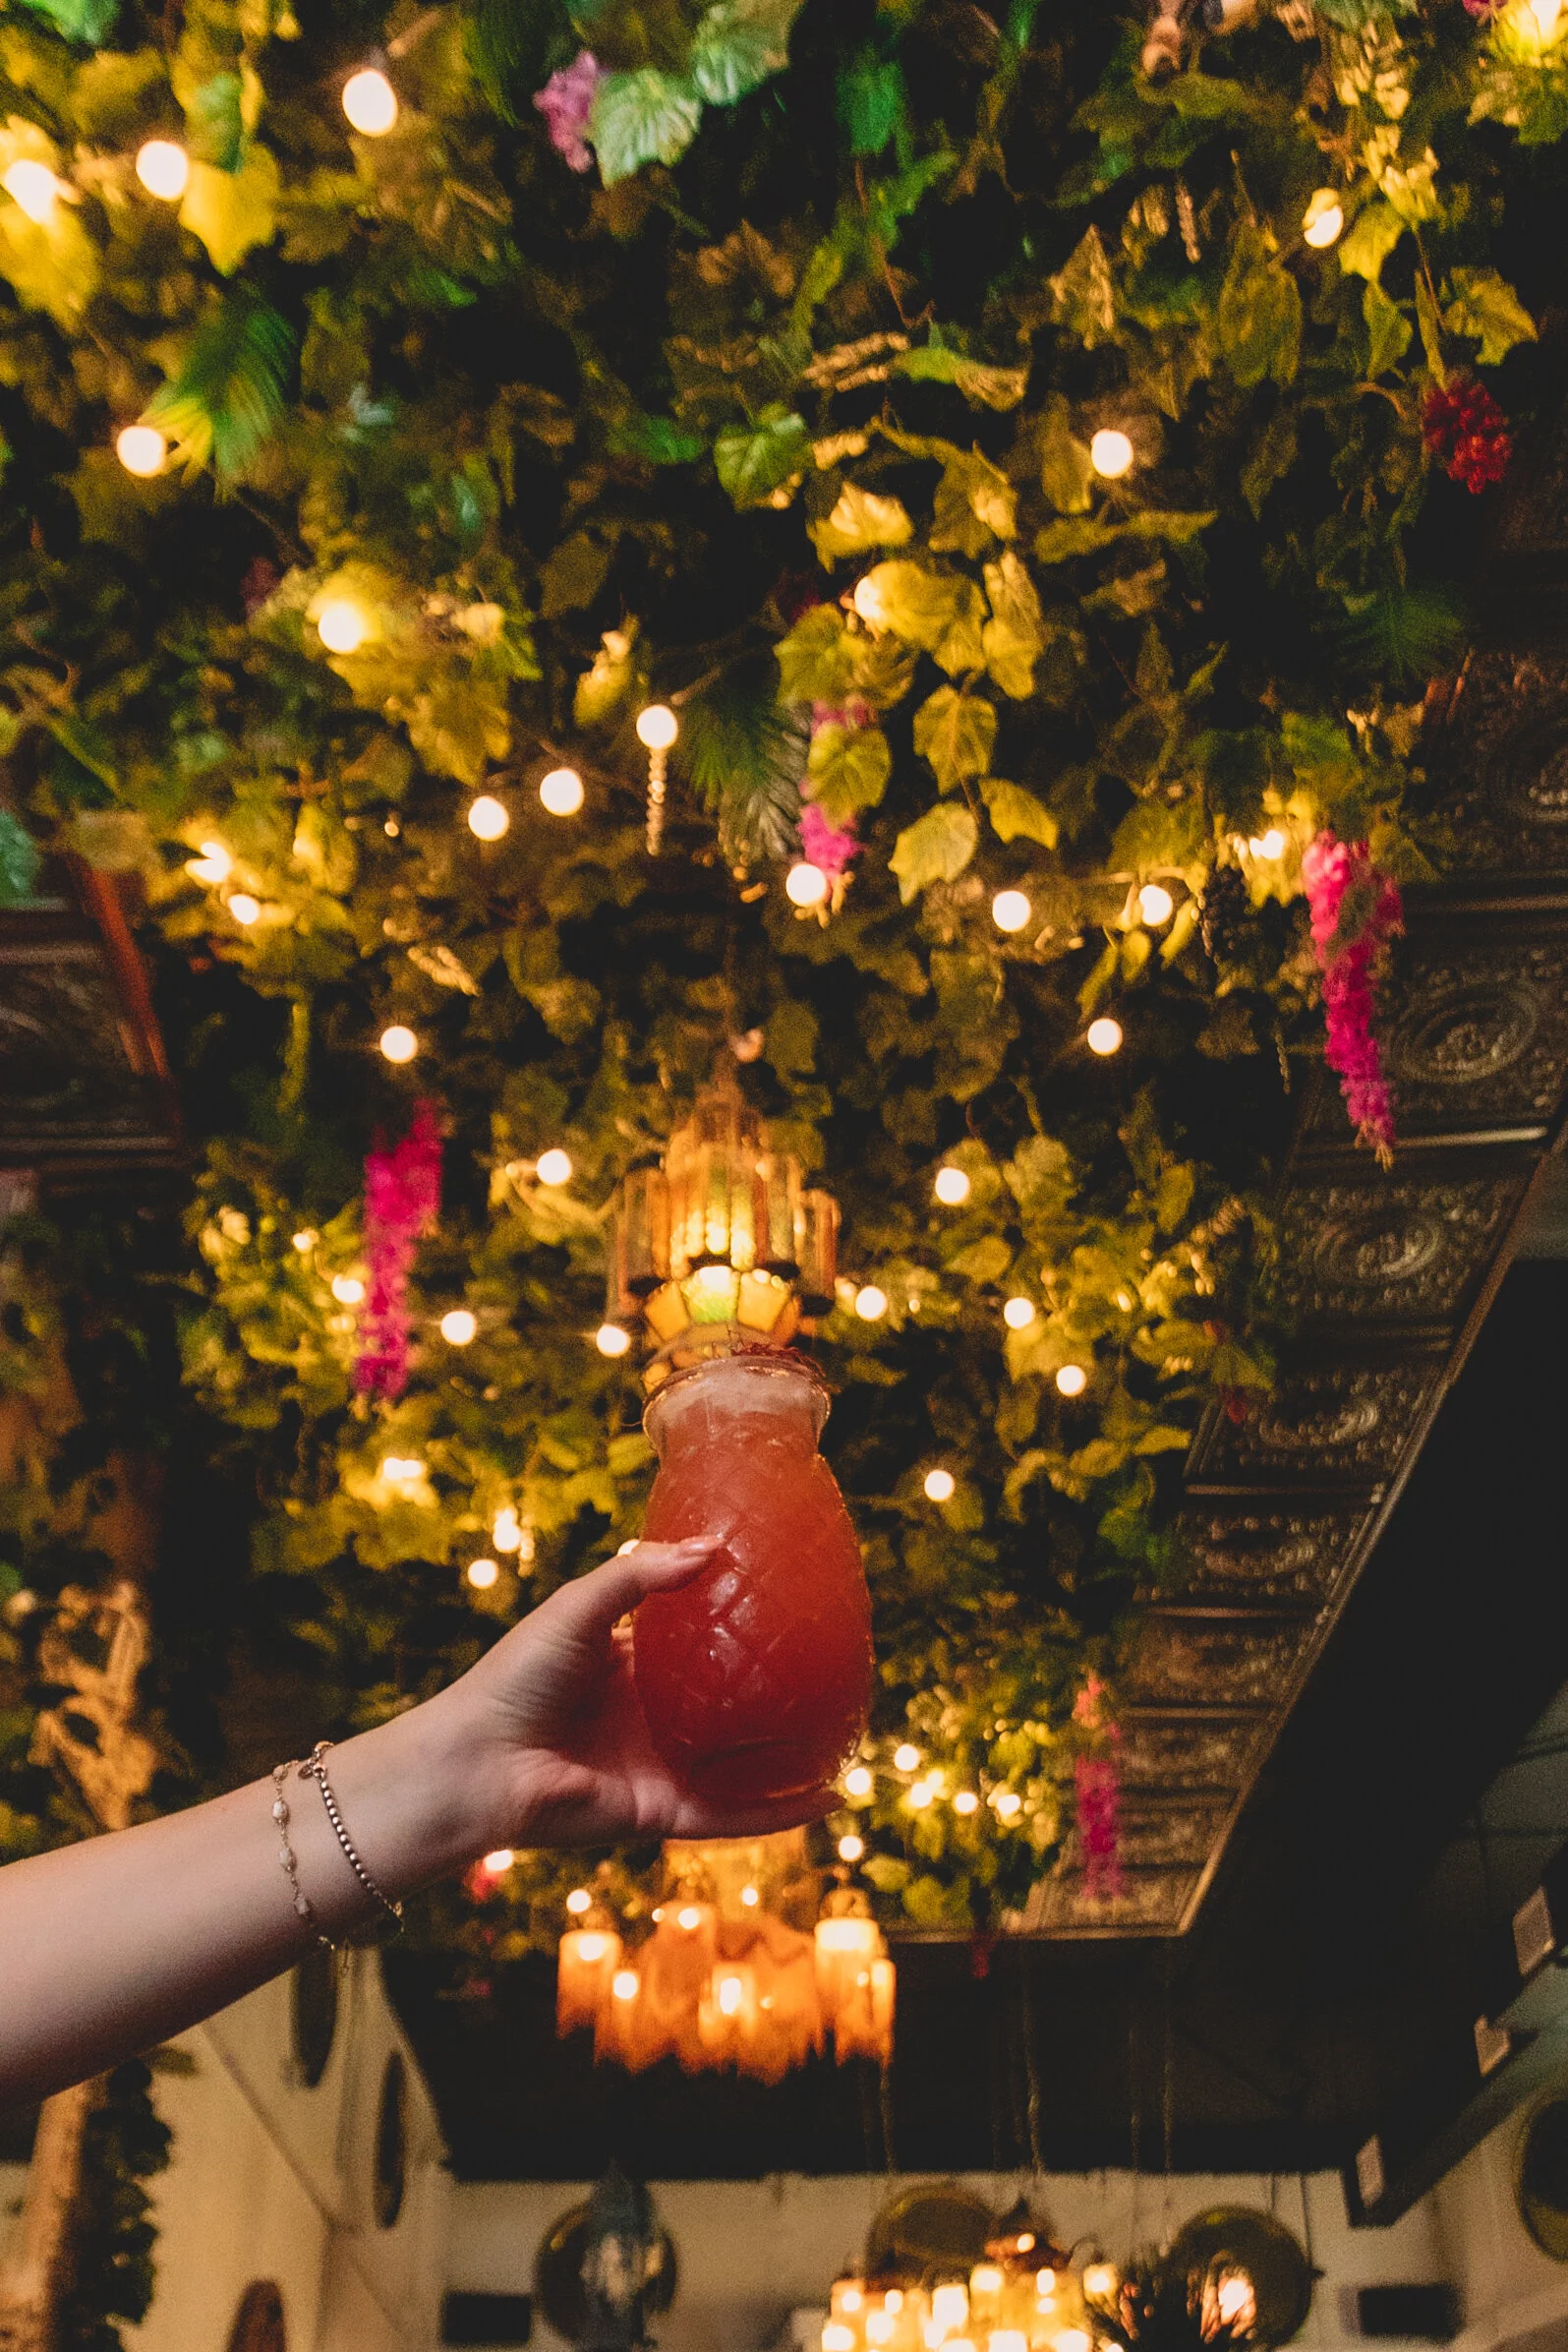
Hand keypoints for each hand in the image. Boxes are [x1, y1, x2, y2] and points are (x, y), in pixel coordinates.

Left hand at [449, 1541, 835, 1848]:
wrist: (478, 1761)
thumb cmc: (516, 1677)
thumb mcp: (579, 1607)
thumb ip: (639, 1577)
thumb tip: (711, 1549)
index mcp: (628, 1668)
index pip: (693, 1644)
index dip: (734, 1626)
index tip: (783, 1602)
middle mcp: (649, 1719)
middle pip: (724, 1704)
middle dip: (773, 1693)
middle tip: (831, 1669)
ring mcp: (658, 1767)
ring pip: (738, 1763)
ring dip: (789, 1756)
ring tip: (847, 1738)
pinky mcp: (659, 1812)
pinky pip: (729, 1814)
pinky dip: (778, 1811)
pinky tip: (827, 1798)